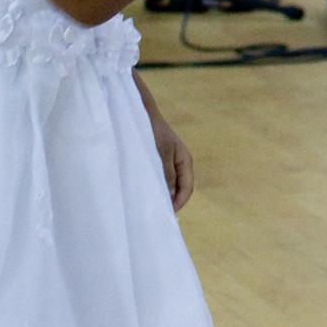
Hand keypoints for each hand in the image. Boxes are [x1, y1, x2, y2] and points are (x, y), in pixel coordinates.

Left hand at [134, 76, 193, 210]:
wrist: (140, 112)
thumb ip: (166, 175)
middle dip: (170, 201)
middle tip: (155, 214)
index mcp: (184, 160)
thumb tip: (170, 196)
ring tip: (148, 204)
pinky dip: (154, 186)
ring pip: (168, 184)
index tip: (165, 213)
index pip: (187, 188)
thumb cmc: (151, 131)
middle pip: (179, 189)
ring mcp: (168, 161)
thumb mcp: (159, 154)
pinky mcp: (157, 160)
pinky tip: (143, 191)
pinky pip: (159, 178)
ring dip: (161, 194)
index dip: (178, 203)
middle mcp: (179, 163)